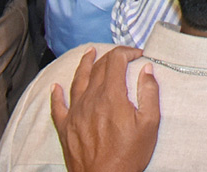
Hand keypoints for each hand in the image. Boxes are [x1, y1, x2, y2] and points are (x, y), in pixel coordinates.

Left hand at [51, 47, 159, 171]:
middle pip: (97, 68)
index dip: (127, 52)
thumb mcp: (150, 123)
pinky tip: (56, 87)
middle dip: (110, 56)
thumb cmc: (129, 154)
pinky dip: (56, 94)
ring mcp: (75, 113)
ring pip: (77, 80)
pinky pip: (57, 106)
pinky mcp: (65, 128)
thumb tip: (147, 70)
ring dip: (84, 64)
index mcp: (111, 96)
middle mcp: (90, 100)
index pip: (115, 61)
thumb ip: (149, 92)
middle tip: (120, 55)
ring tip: (88, 53)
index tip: (137, 55)